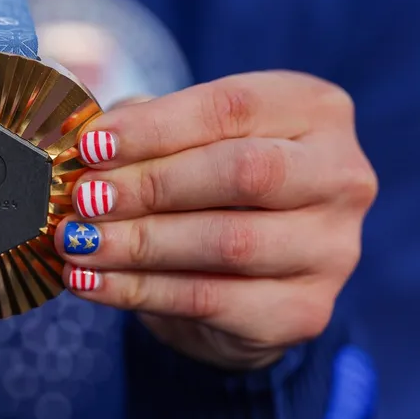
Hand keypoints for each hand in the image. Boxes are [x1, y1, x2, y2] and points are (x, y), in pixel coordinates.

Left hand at [57, 72, 376, 369]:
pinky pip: (210, 300)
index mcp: (315, 111)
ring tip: (77, 242)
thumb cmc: (211, 188)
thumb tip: (84, 143)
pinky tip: (89, 282)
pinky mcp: (305, 311)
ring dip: (138, 243)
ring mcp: (333, 249)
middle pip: (243, 172)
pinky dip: (138, 291)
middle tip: (84, 197)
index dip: (154, 127)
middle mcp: (342, 176)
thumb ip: (146, 131)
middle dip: (151, 185)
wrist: (248, 276)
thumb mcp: (188, 142)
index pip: (232, 107)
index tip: (90, 146)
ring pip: (228, 243)